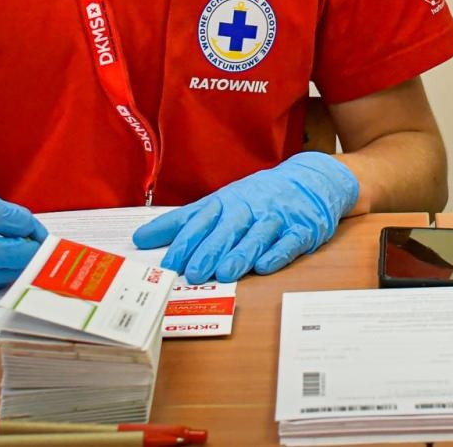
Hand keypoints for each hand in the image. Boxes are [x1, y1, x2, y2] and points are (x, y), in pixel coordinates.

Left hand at [132, 152, 357, 282]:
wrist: (311, 179)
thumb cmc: (258, 196)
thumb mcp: (221, 202)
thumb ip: (184, 222)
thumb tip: (142, 238)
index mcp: (228, 201)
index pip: (203, 219)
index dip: (186, 240)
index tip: (169, 261)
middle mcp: (251, 207)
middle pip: (229, 228)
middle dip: (211, 249)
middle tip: (194, 271)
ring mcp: (278, 217)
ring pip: (259, 235)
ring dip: (242, 253)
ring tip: (226, 273)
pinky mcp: (303, 228)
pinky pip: (291, 241)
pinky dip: (279, 253)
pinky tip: (266, 266)